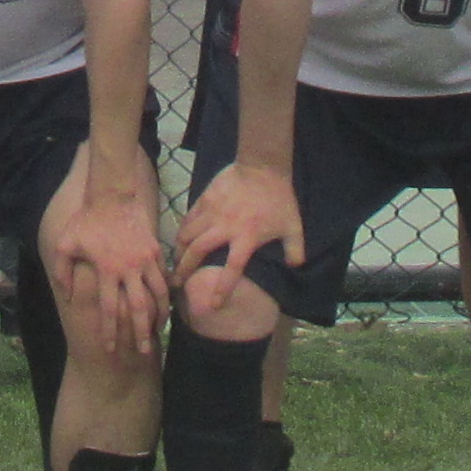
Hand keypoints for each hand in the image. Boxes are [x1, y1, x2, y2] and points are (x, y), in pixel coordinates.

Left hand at [43, 169, 173, 364]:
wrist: (112, 195)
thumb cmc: (86, 221)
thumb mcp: (65, 244)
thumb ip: (63, 271)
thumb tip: (65, 295)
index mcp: (106, 270)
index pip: (110, 309)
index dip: (110, 331)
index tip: (109, 348)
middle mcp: (128, 269)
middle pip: (139, 308)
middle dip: (141, 333)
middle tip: (144, 352)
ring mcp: (145, 260)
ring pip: (158, 294)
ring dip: (161, 315)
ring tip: (160, 330)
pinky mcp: (155, 251)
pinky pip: (163, 277)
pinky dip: (166, 292)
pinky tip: (166, 304)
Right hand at [173, 161, 300, 332]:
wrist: (263, 166)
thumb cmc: (279, 198)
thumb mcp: (293, 225)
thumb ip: (295, 248)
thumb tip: (297, 266)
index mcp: (246, 238)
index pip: (232, 269)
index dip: (222, 288)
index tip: (213, 304)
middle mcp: (224, 228)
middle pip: (198, 252)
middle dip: (185, 270)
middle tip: (176, 283)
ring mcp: (212, 212)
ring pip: (188, 234)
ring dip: (179, 250)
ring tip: (174, 262)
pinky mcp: (204, 198)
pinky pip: (188, 217)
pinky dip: (182, 229)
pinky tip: (180, 237)